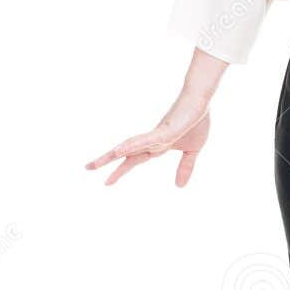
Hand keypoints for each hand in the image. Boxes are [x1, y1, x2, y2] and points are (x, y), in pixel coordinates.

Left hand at [86, 94, 210, 187]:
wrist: (203, 102)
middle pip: (125, 152)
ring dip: (114, 153)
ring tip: (98, 163)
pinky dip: (132, 146)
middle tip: (86, 168)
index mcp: (157, 146)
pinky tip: (119, 151)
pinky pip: (146, 140)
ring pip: (131, 145)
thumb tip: (179, 187)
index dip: (120, 170)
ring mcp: (157, 135)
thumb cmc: (196, 121)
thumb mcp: (192, 151)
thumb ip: (185, 167)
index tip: (106, 181)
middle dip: (106, 160)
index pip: (134, 160)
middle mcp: (152, 140)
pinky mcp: (165, 131)